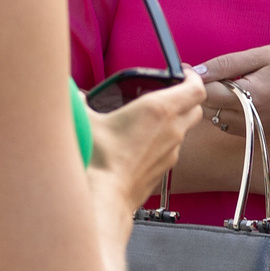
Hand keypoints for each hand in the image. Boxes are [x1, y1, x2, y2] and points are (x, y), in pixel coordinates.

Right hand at [91, 74, 205, 213]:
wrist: (104, 198)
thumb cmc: (99, 160)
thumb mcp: (87, 122)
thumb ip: (81, 103)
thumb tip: (74, 95)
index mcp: (159, 110)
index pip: (195, 87)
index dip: (193, 77)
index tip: (184, 72)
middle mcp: (172, 130)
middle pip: (195, 108)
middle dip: (187, 98)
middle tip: (170, 93)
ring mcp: (172, 152)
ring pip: (184, 129)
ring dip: (175, 121)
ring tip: (152, 118)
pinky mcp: (165, 169)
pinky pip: (172, 149)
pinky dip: (164, 141)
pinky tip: (142, 143)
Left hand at [200, 45, 269, 133]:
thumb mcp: (265, 55)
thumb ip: (228, 64)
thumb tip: (197, 71)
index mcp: (250, 96)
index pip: (205, 92)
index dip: (192, 78)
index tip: (186, 67)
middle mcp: (250, 118)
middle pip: (207, 108)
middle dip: (202, 91)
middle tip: (208, 73)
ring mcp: (254, 129)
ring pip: (216, 119)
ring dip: (214, 103)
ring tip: (226, 85)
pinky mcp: (259, 133)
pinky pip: (230, 125)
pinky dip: (227, 112)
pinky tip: (239, 97)